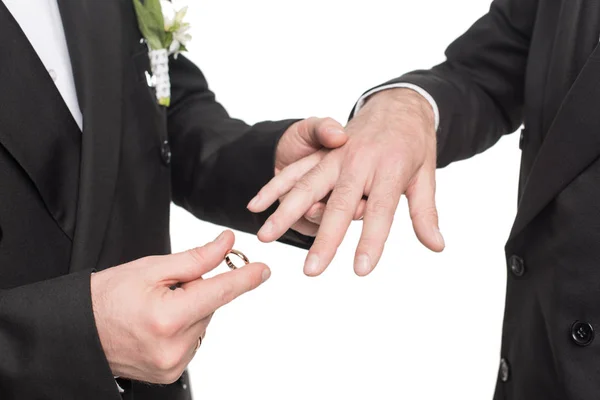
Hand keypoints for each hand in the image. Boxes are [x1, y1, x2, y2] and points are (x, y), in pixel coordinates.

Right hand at [91, 231, 269, 383]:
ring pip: (203, 322)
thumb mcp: (151, 268)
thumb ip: (195, 259)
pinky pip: (193, 340)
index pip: (219, 293)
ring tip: (156, 310)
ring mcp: (172, 364)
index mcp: (168, 318)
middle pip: (210, 306)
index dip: (244, 279)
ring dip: (190, 311)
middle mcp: (173, 346)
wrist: (79, 331)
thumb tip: (226, 244)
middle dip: (197, 291)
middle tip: (166, 289)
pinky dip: (184, 328)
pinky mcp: (171, 373)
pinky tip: (159, 325)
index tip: (264, 270)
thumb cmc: (108, 297)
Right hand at [249, 88, 442, 275]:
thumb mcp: (426, 176)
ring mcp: (335, 156)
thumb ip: (425, 213)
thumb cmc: (413, 144)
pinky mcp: (320, 152)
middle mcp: (359, 162)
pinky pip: (294, 170)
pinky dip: (274, 187)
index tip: (361, 270)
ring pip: (307, 186)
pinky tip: (256, 205)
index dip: (371, 241)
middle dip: (325, 239)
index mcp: (390, 169)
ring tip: (267, 236)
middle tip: (312, 271)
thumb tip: (437, 246)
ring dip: (286, 212)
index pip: (381, 212)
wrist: (396, 103)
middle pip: (340, 205)